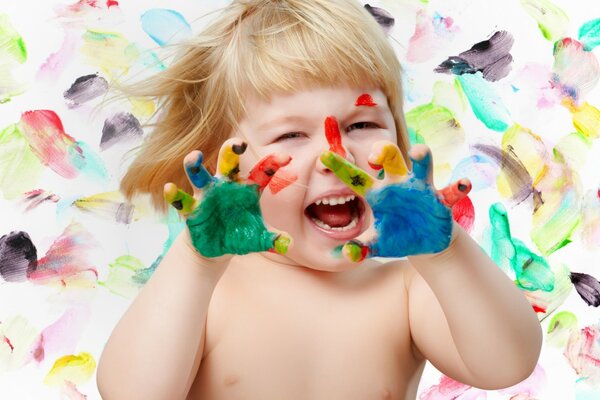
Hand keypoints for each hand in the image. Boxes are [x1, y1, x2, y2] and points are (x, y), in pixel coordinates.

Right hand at [164, 138, 292, 257]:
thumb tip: (288, 243)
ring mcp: (207, 194)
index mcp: (246, 189)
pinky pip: (181, 200)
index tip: (286, 157)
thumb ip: (271, 238)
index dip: (273, 164)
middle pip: (228, 163)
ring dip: (195, 164)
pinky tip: (169, 188)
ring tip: (194, 156)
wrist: (216, 248)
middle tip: (237, 143)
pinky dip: (175, 195)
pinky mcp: (191, 208)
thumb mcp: (256, 238)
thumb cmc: (240, 235)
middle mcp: (226, 186)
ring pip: (199, 174)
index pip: (262, 172)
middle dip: (231, 150)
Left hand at [320, 142, 470, 261]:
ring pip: (422, 165)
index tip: (323, 157)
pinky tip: (462, 185)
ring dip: (422, 157)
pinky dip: (457, 187)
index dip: (340, 167)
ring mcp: (421, 188)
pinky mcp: (442, 199)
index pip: (356, 178)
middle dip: (383, 151)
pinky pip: (451, 190)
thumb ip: (361, 249)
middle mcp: (398, 184)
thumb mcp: (378, 244)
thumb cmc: (397, 236)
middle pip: (390, 158)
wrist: (426, 242)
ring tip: (419, 153)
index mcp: (378, 193)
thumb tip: (345, 254)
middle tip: (375, 157)